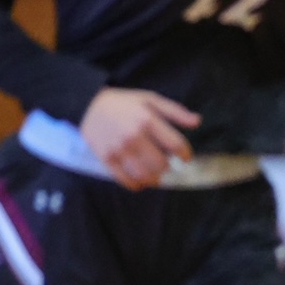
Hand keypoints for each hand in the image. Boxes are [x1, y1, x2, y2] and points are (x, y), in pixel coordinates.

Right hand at [80, 87, 198, 189]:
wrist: (87, 104)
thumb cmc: (124, 103)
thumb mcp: (150, 99)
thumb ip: (175, 111)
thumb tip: (197, 122)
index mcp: (147, 119)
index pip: (176, 144)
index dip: (185, 154)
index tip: (185, 157)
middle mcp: (133, 135)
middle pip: (161, 164)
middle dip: (167, 166)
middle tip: (165, 164)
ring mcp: (119, 148)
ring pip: (145, 175)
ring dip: (155, 178)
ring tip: (156, 174)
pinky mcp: (106, 158)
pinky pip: (126, 180)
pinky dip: (137, 184)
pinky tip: (141, 181)